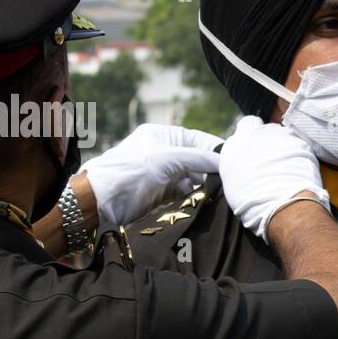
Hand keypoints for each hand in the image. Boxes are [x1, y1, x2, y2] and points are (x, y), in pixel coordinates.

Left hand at [81, 123, 221, 228]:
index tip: (235, 160)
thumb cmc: (129, 171)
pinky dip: (197, 197)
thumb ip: (198, 158)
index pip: (198, 139)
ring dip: (207, 186)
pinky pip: (187, 193)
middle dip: (214, 170)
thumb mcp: (167, 159)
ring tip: (222, 193)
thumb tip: (226, 162)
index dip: (216, 149)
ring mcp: (164, 174)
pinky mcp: (163, 194)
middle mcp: (165, 153)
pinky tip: (207, 202)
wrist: (102, 200)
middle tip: (232, 181)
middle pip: (198, 160)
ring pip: (195, 178)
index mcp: (163, 136)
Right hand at [219, 115, 329, 240]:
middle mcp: (256, 135)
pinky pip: (299, 144)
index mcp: (235, 145)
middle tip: (273, 158)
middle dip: (270, 139)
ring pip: (284, 134)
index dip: (253, 135)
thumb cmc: (253, 203)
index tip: (257, 146)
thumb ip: (239, 164)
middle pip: (266, 128)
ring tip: (287, 165)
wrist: (282, 205)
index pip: (247, 125)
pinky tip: (299, 168)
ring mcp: (280, 136)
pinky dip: (299, 153)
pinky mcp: (300, 142)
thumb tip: (245, 164)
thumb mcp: (234, 183)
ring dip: (285, 145)